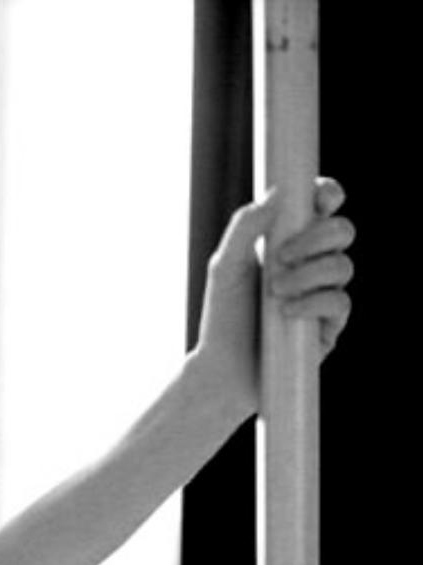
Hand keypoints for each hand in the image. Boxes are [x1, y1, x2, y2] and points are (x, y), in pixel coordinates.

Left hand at [194, 176, 354, 417]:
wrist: (221, 371)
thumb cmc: (222, 317)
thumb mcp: (225, 267)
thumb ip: (245, 227)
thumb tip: (277, 193)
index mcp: (292, 243)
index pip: (322, 209)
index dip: (328, 195)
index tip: (321, 198)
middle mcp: (313, 266)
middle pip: (342, 231)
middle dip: (318, 237)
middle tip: (281, 256)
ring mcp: (324, 296)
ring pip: (343, 266)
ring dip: (310, 273)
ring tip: (275, 292)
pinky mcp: (329, 328)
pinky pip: (339, 304)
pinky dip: (314, 303)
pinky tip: (287, 312)